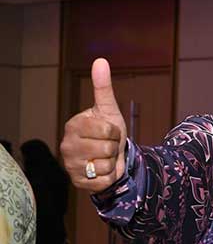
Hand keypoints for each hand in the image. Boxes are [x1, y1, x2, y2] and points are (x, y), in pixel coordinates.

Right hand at [61, 58, 126, 192]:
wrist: (109, 157)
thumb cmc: (107, 131)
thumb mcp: (108, 109)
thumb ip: (103, 88)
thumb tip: (100, 60)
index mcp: (74, 126)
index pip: (107, 130)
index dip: (115, 132)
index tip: (109, 132)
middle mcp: (67, 146)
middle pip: (107, 149)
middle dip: (114, 148)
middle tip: (107, 146)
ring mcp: (71, 165)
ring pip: (106, 165)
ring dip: (112, 162)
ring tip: (105, 158)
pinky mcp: (79, 182)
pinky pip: (105, 180)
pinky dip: (111, 176)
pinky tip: (103, 170)